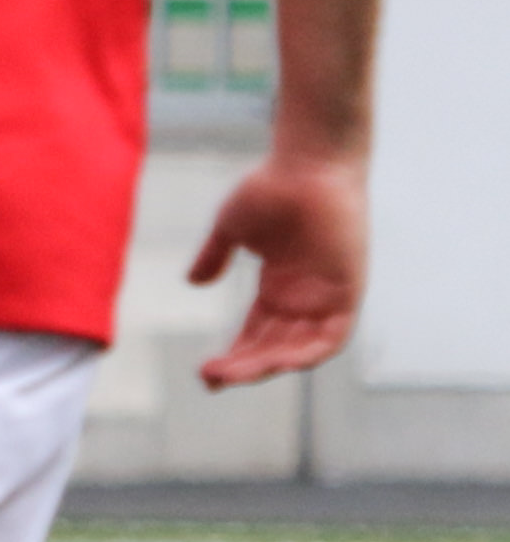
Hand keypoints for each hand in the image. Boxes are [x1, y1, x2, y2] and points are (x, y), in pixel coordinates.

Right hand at [189, 147, 368, 387]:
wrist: (310, 163)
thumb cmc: (273, 187)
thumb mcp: (232, 228)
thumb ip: (215, 256)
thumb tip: (194, 282)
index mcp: (279, 287)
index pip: (257, 335)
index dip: (235, 356)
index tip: (207, 372)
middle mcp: (304, 298)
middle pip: (274, 348)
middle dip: (244, 367)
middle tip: (212, 378)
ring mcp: (326, 296)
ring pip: (298, 349)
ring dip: (268, 366)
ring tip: (233, 374)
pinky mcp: (348, 291)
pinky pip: (332, 336)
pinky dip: (309, 353)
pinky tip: (279, 364)